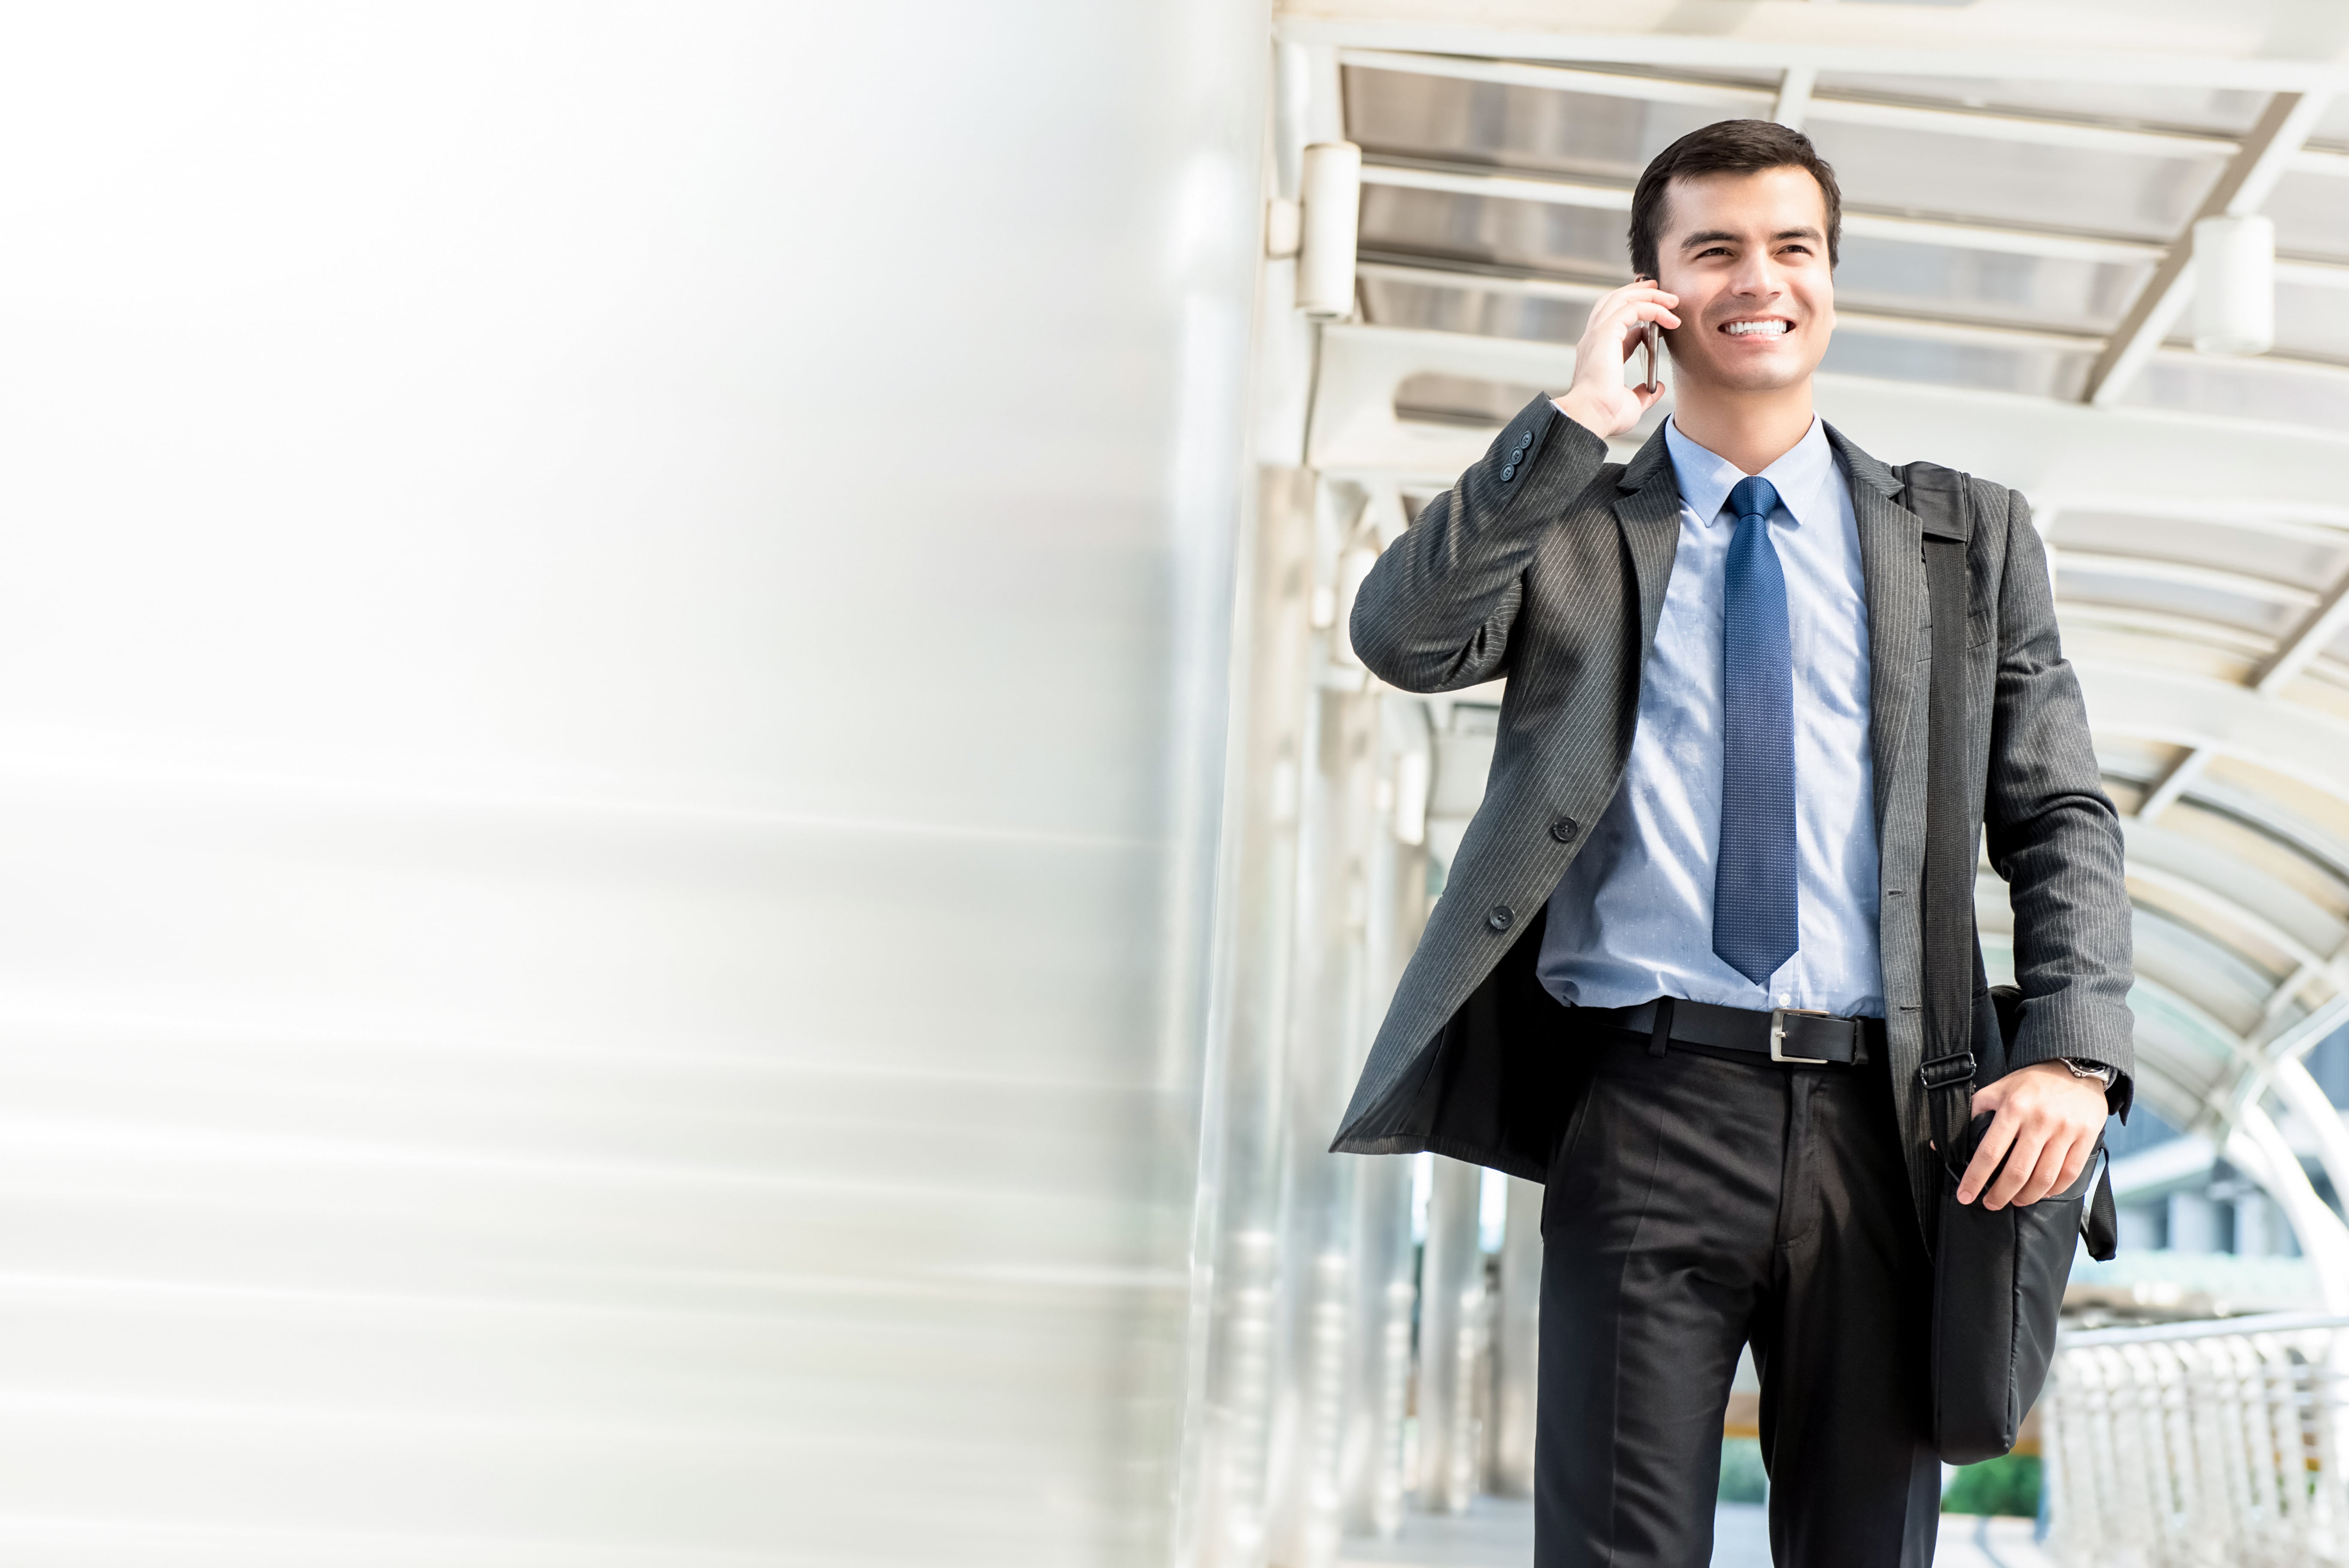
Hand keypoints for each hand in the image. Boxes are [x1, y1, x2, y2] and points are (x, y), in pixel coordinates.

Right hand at [1550, 278, 1679, 439]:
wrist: (1590, 416)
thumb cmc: (1603, 414)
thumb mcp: (1632, 404)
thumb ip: (1644, 393)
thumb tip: (1657, 388)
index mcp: (1597, 353)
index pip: (1616, 324)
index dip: (1638, 317)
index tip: (1659, 319)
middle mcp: (1594, 339)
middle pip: (1614, 301)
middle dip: (1639, 292)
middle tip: (1660, 289)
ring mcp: (1598, 333)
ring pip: (1623, 298)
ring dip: (1649, 295)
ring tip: (1671, 299)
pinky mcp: (1606, 331)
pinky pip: (1633, 308)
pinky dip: (1653, 308)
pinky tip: (1669, 316)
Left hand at [1956, 1060, 2107, 1209]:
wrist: (2075, 1067)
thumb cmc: (2032, 1082)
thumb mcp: (1998, 1089)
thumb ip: (1974, 1113)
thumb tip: (1943, 1142)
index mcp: (2013, 1108)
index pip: (1990, 1152)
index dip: (1976, 1178)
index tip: (1965, 1195)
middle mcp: (2039, 1121)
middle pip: (2017, 1171)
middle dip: (2000, 1194)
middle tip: (1991, 1204)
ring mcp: (2065, 1131)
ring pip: (2044, 1177)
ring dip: (2027, 1196)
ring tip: (2015, 1200)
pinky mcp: (2086, 1137)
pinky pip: (2070, 1173)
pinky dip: (2054, 1189)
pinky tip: (2042, 1192)